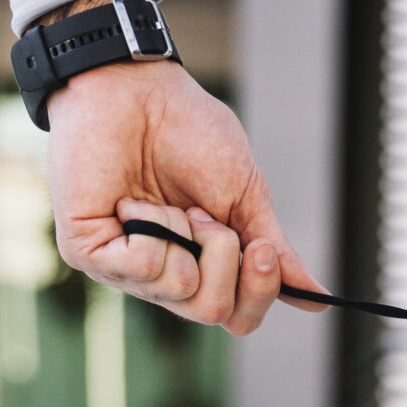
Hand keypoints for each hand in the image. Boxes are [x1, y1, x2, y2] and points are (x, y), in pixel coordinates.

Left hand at [45, 58, 324, 335]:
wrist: (138, 89)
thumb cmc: (189, 133)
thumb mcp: (245, 194)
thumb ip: (274, 250)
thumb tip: (317, 296)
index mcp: (202, 265)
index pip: (238, 317)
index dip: (259, 291)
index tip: (263, 248)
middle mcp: (164, 276)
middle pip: (215, 313)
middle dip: (225, 257)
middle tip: (203, 212)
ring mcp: (125, 268)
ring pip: (183, 292)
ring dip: (189, 236)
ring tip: (166, 201)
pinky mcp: (89, 254)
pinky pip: (143, 268)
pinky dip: (152, 229)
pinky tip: (129, 202)